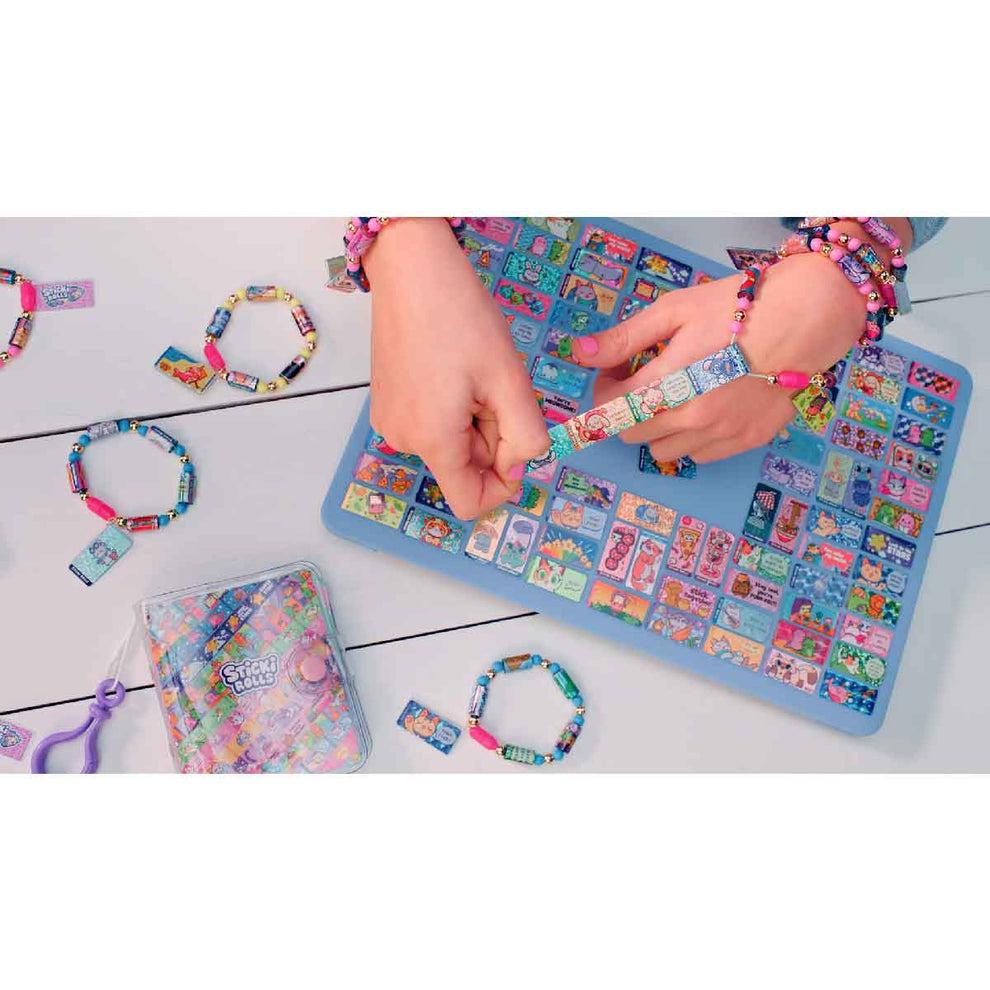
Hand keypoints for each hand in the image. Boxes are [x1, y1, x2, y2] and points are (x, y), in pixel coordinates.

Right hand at [365, 219, 548, 518]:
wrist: (412, 268)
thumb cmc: (460, 317)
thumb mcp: (509, 379)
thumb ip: (526, 436)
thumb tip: (521, 465)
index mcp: (432, 440)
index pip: (469, 503)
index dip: (504, 484)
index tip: (519, 444)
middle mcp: (403, 439)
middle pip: (462, 468)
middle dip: (491, 438)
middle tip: (496, 386)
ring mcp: (390, 421)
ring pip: (450, 444)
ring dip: (473, 420)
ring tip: (473, 373)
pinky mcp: (387, 402)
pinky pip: (431, 423)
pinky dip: (452, 407)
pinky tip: (453, 368)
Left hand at [571, 251, 871, 463]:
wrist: (805, 318)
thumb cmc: (737, 307)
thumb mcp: (674, 311)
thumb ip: (624, 338)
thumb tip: (580, 352)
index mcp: (666, 384)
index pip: (610, 410)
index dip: (603, 391)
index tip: (614, 372)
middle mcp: (690, 418)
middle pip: (633, 434)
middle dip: (628, 409)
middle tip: (644, 379)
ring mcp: (720, 434)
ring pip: (665, 452)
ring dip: (659, 428)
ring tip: (676, 395)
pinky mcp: (746, 441)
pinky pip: (701, 456)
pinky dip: (693, 439)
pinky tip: (705, 407)